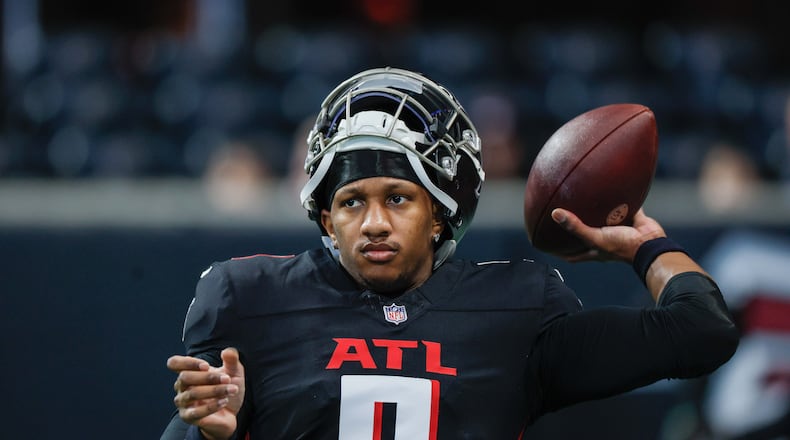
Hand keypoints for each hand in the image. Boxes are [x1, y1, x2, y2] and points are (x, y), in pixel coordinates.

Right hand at [167, 348, 245, 439]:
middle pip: (184, 377)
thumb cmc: (227, 388)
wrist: (231, 412)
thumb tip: (227, 351)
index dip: (187, 362)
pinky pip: (196, 412)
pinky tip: (224, 401)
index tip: (206, 366)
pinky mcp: (188, 417)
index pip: (174, 363)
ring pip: (192, 393)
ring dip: (214, 390)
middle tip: (227, 379)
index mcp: (189, 371)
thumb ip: (231, 360)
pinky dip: (212, 405)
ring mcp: (183, 402)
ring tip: (232, 390)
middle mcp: (182, 386)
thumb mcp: (234, 371)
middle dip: (208, 377)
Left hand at [551, 207, 665, 262]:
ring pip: (604, 220)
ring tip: (586, 198)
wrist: (650, 243)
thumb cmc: (622, 246)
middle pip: (587, 236)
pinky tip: (612, 186)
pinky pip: (624, 207)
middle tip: (565, 217)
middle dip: (577, 229)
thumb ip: (576, 227)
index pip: (573, 255)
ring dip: (598, 212)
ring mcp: (618, 230)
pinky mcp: (631, 219)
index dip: (560, 253)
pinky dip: (620, 199)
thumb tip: (555, 214)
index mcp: (595, 250)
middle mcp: (605, 241)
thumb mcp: (595, 238)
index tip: (547, 246)